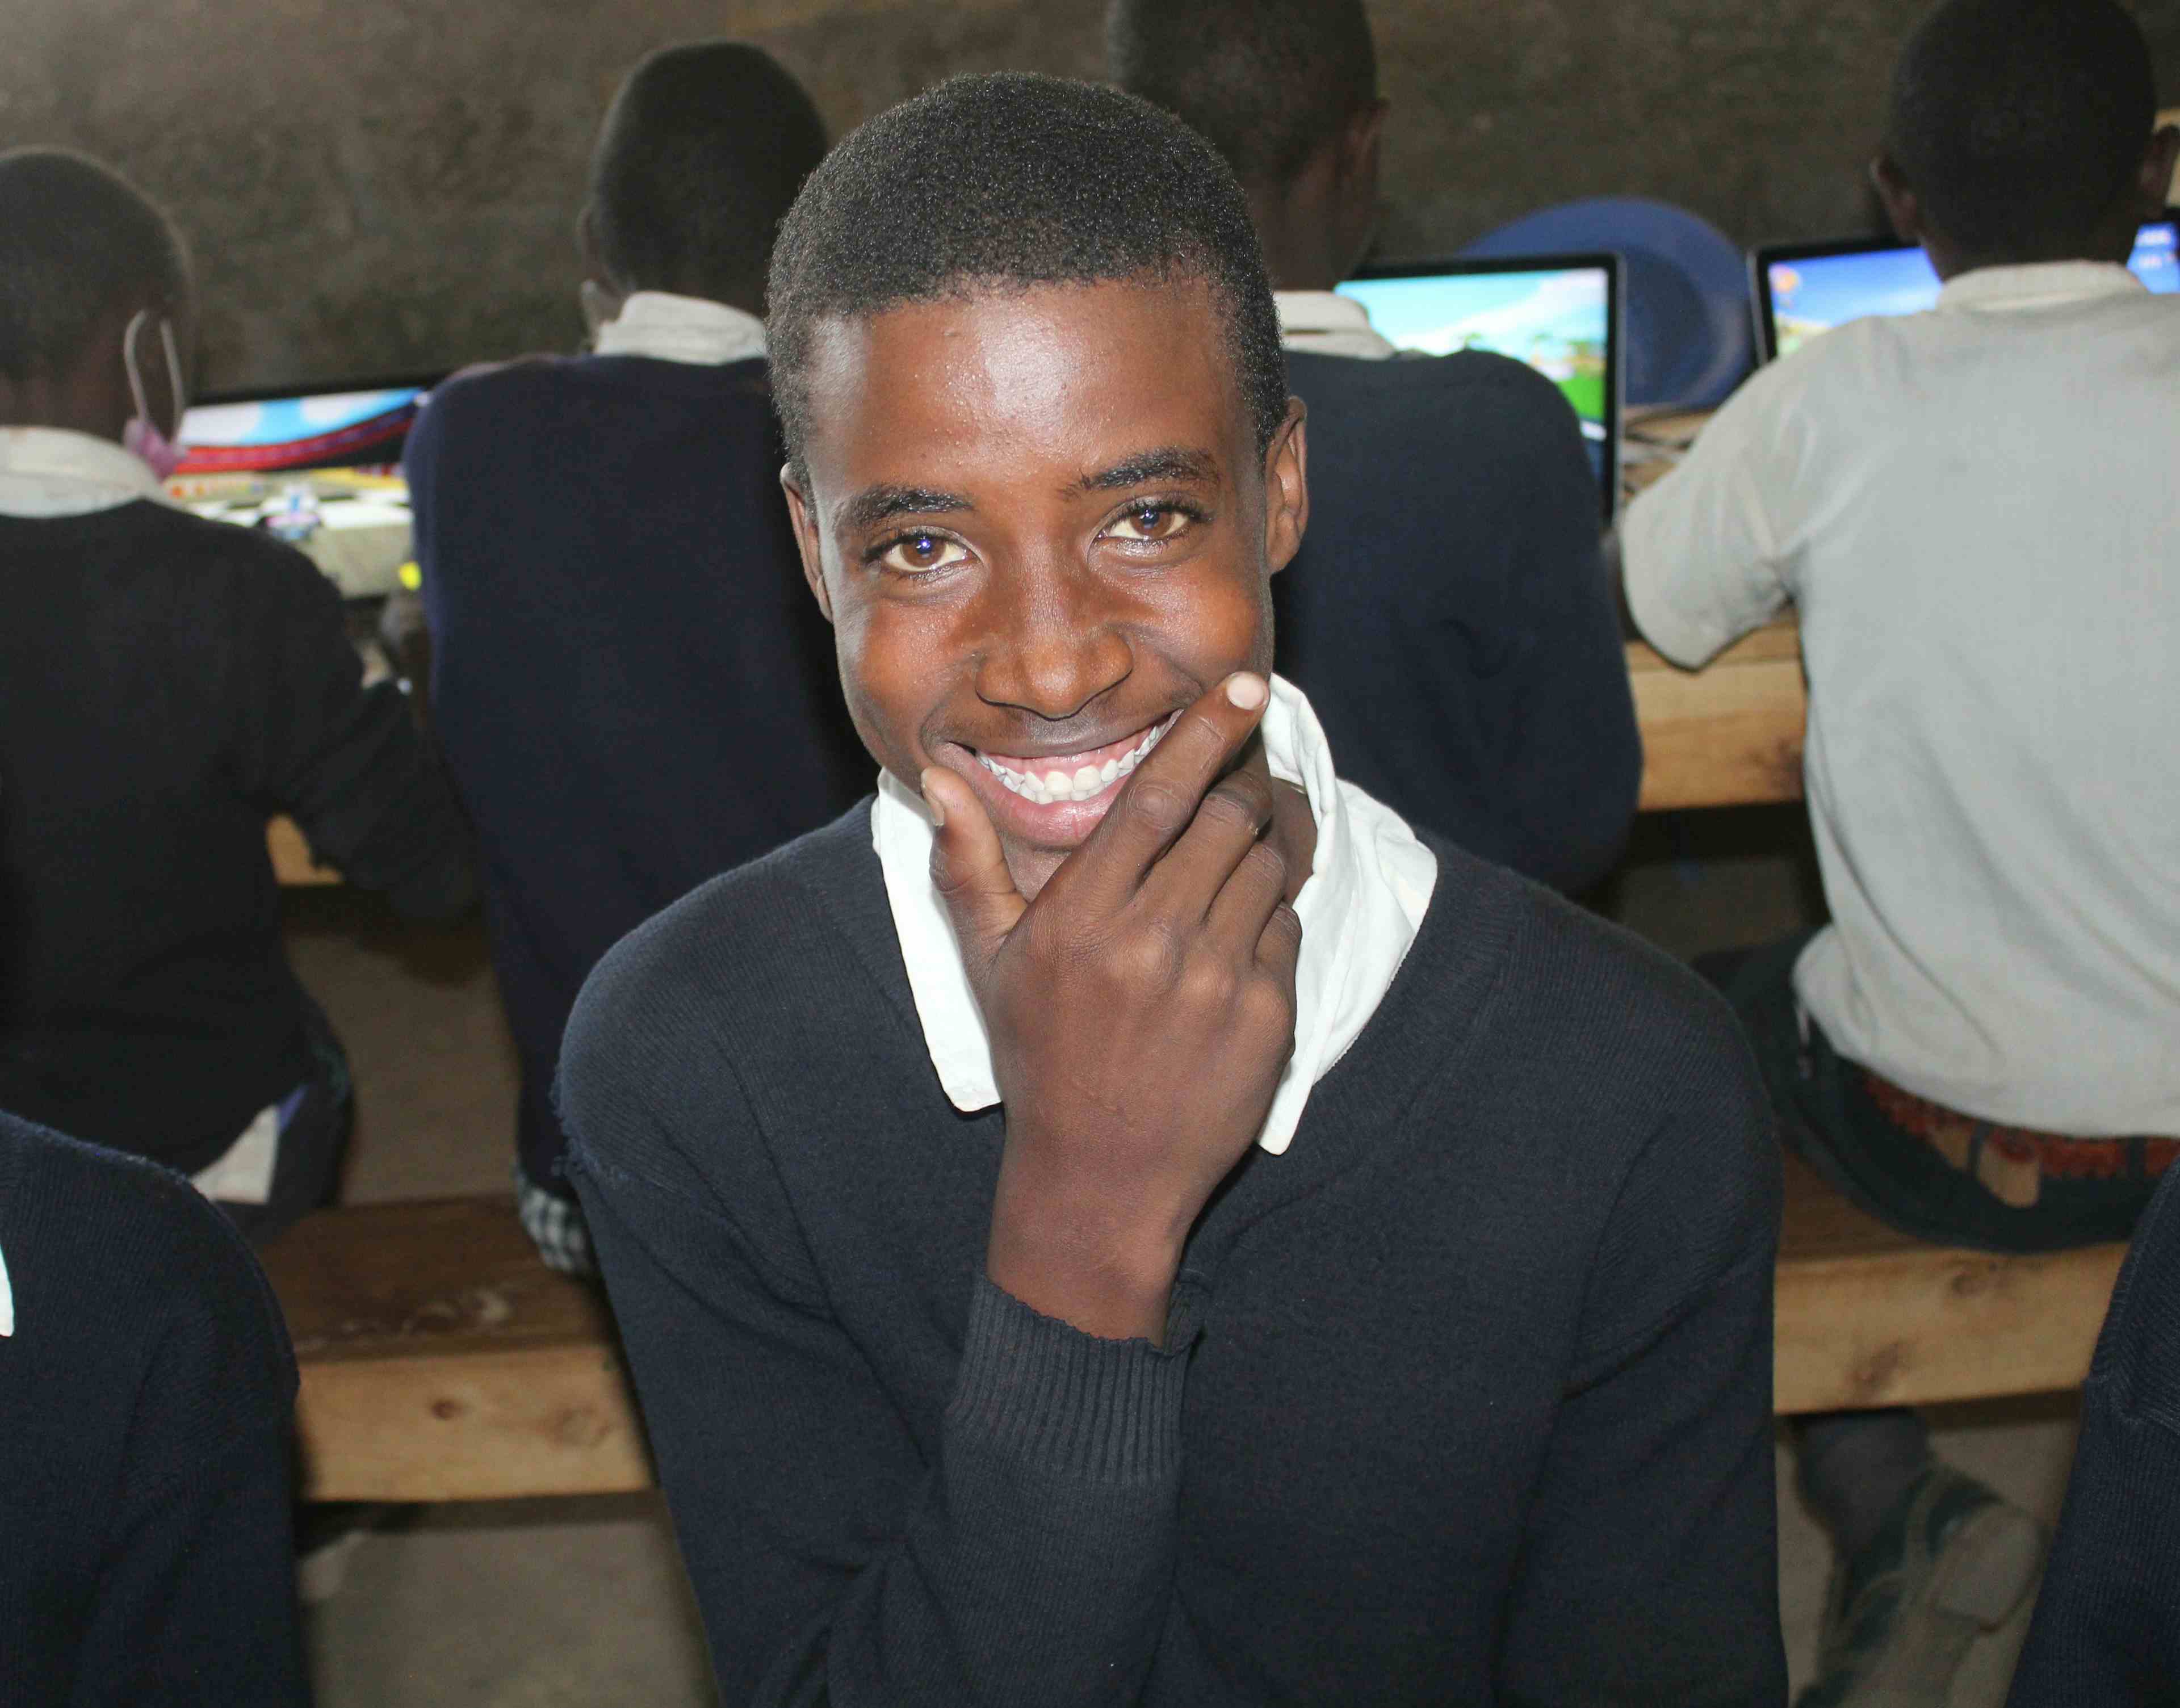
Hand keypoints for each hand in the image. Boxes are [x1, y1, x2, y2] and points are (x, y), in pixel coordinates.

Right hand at [921, 673, 1303, 1341]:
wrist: (1099, 1177)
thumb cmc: (1039, 1058)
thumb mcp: (988, 961)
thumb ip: (966, 860)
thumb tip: (937, 771)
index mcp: (1081, 915)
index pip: (1159, 794)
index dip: (1206, 732)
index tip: (1242, 690)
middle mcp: (1152, 939)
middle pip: (1227, 819)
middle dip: (1236, 796)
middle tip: (1230, 796)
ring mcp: (1216, 980)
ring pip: (1267, 867)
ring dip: (1255, 856)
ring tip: (1224, 878)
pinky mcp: (1266, 1018)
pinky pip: (1287, 928)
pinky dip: (1270, 919)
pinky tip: (1235, 947)